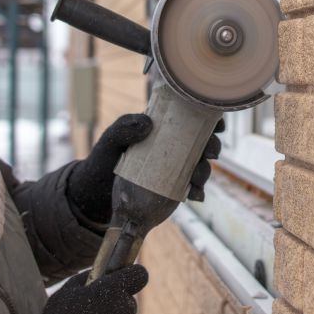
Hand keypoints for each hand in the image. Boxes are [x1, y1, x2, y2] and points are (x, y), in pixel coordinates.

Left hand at [67, 114, 224, 222]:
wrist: (95, 193)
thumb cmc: (103, 159)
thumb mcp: (110, 140)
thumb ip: (123, 128)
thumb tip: (148, 123)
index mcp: (163, 128)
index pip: (192, 117)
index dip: (210, 117)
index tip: (217, 124)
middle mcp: (174, 146)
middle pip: (203, 142)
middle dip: (213, 146)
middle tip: (209, 153)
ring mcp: (176, 167)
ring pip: (201, 166)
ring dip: (205, 171)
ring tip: (195, 180)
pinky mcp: (175, 188)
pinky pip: (193, 188)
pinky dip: (199, 192)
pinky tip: (194, 195)